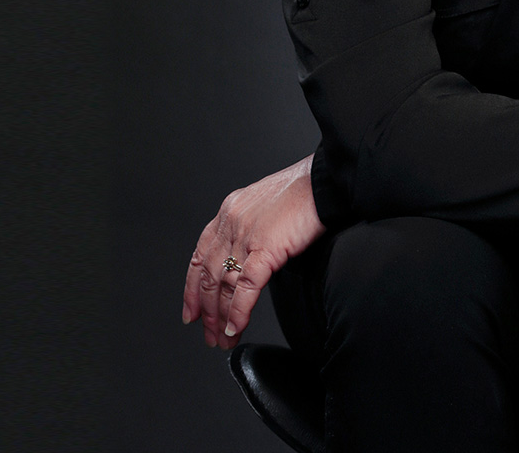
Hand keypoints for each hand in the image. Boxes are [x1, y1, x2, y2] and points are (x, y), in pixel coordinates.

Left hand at [182, 154, 325, 349]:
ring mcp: (246, 234)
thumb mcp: (266, 205)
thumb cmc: (305, 191)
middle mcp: (232, 222)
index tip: (192, 310)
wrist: (325, 181)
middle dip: (207, 311)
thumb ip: (252, 228)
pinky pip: (245, 287)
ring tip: (224, 338)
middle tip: (210, 334)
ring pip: (224, 285)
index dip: (193, 287)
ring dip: (221, 317)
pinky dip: (238, 311)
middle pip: (210, 276)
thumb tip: (251, 255)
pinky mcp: (265, 247)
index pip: (201, 255)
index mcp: (231, 210)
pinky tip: (236, 327)